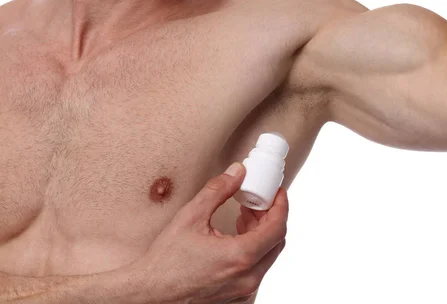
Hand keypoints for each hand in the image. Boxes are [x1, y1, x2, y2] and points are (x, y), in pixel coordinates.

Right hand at [130, 162, 287, 303]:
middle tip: (257, 201)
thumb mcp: (191, 217)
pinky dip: (253, 251)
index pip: (278, 227)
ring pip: (267, 257)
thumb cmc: (165, 262)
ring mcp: (244, 292)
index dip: (281, 206)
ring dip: (261, 234)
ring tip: (242, 217)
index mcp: (240, 257)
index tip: (277, 192)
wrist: (149, 295)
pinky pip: (256, 271)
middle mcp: (248, 278)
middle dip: (270, 217)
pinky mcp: (237, 298)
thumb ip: (218, 190)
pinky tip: (235, 239)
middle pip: (276, 242)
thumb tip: (238, 172)